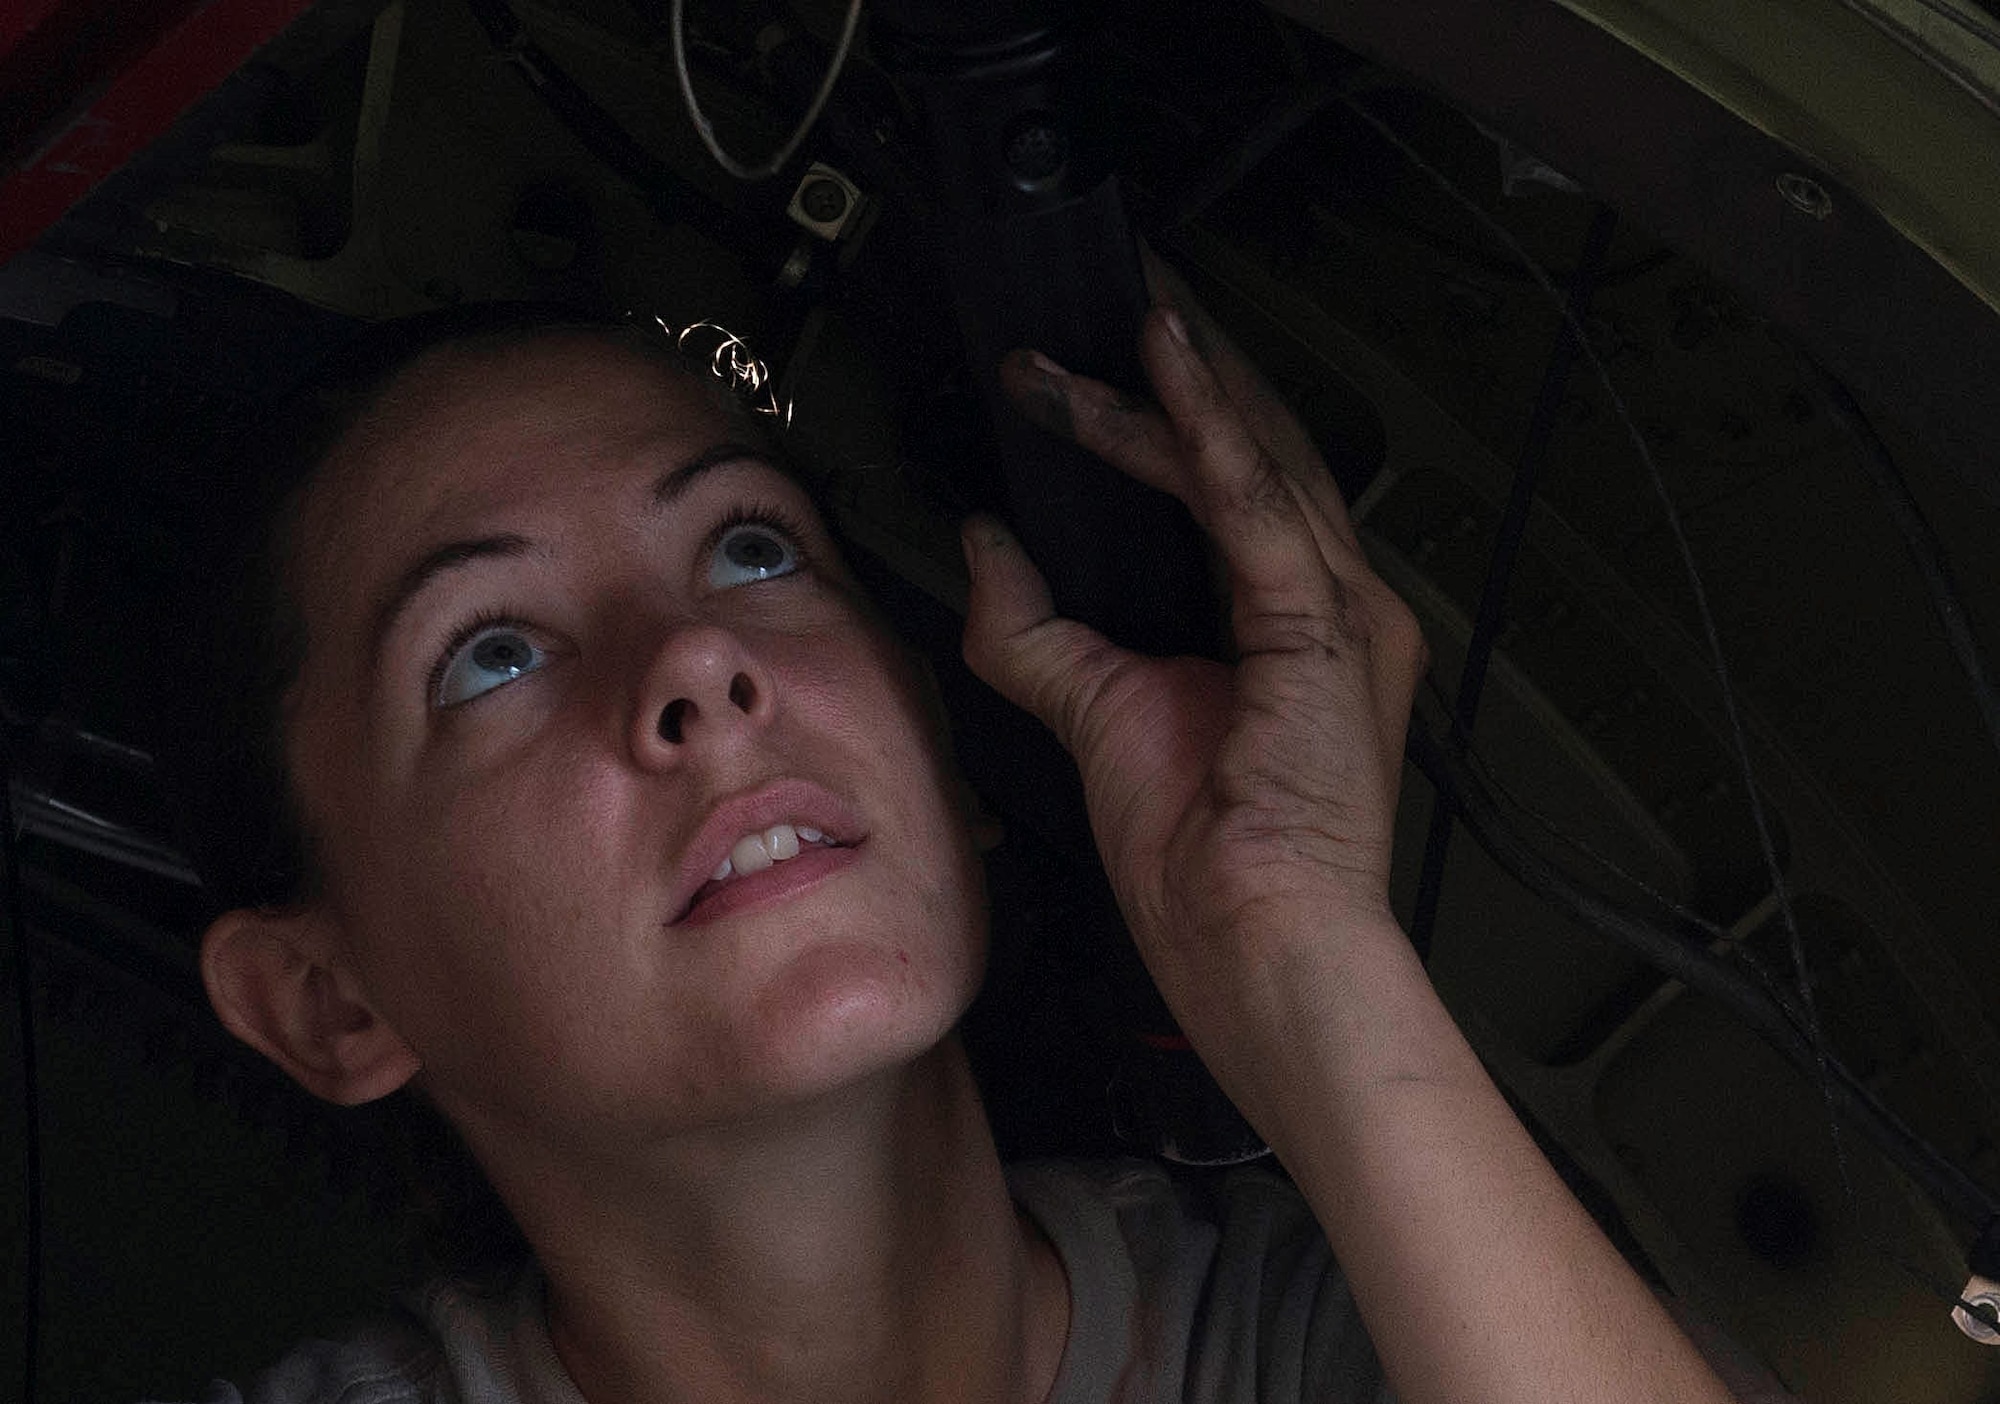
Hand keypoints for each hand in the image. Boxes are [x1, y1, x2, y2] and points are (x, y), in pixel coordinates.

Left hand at [960, 259, 1427, 1059]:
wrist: (1259, 955)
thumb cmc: (1207, 867)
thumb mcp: (1099, 720)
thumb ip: (1040, 632)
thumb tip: (986, 544)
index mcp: (1295, 630)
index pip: (1231, 491)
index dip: (1169, 418)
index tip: (1093, 370)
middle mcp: (1335, 606)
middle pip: (1258, 451)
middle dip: (1185, 369)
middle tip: (1116, 296)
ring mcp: (1343, 614)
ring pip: (1255, 457)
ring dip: (1175, 382)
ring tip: (1116, 311)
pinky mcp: (1323, 632)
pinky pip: (1253, 505)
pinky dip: (1201, 427)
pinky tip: (1155, 363)